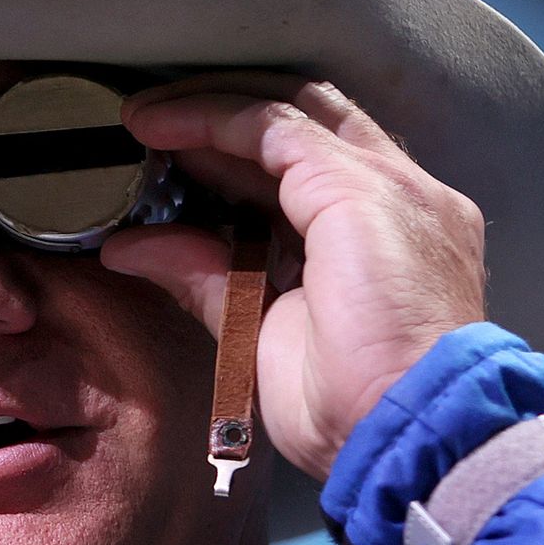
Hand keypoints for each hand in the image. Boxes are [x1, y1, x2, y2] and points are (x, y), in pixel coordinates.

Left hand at [101, 72, 485, 482]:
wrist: (411, 436)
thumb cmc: (356, 411)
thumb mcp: (262, 331)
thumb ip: (207, 276)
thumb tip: (132, 246)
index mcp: (392, 234)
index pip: (312, 163)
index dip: (239, 151)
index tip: (172, 158)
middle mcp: (403, 196)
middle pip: (308, 122)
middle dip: (225, 113)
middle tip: (151, 124)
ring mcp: (390, 186)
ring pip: (290, 111)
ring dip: (209, 108)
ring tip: (144, 118)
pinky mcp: (359, 188)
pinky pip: (273, 128)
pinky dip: (211, 119)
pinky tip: (161, 127)